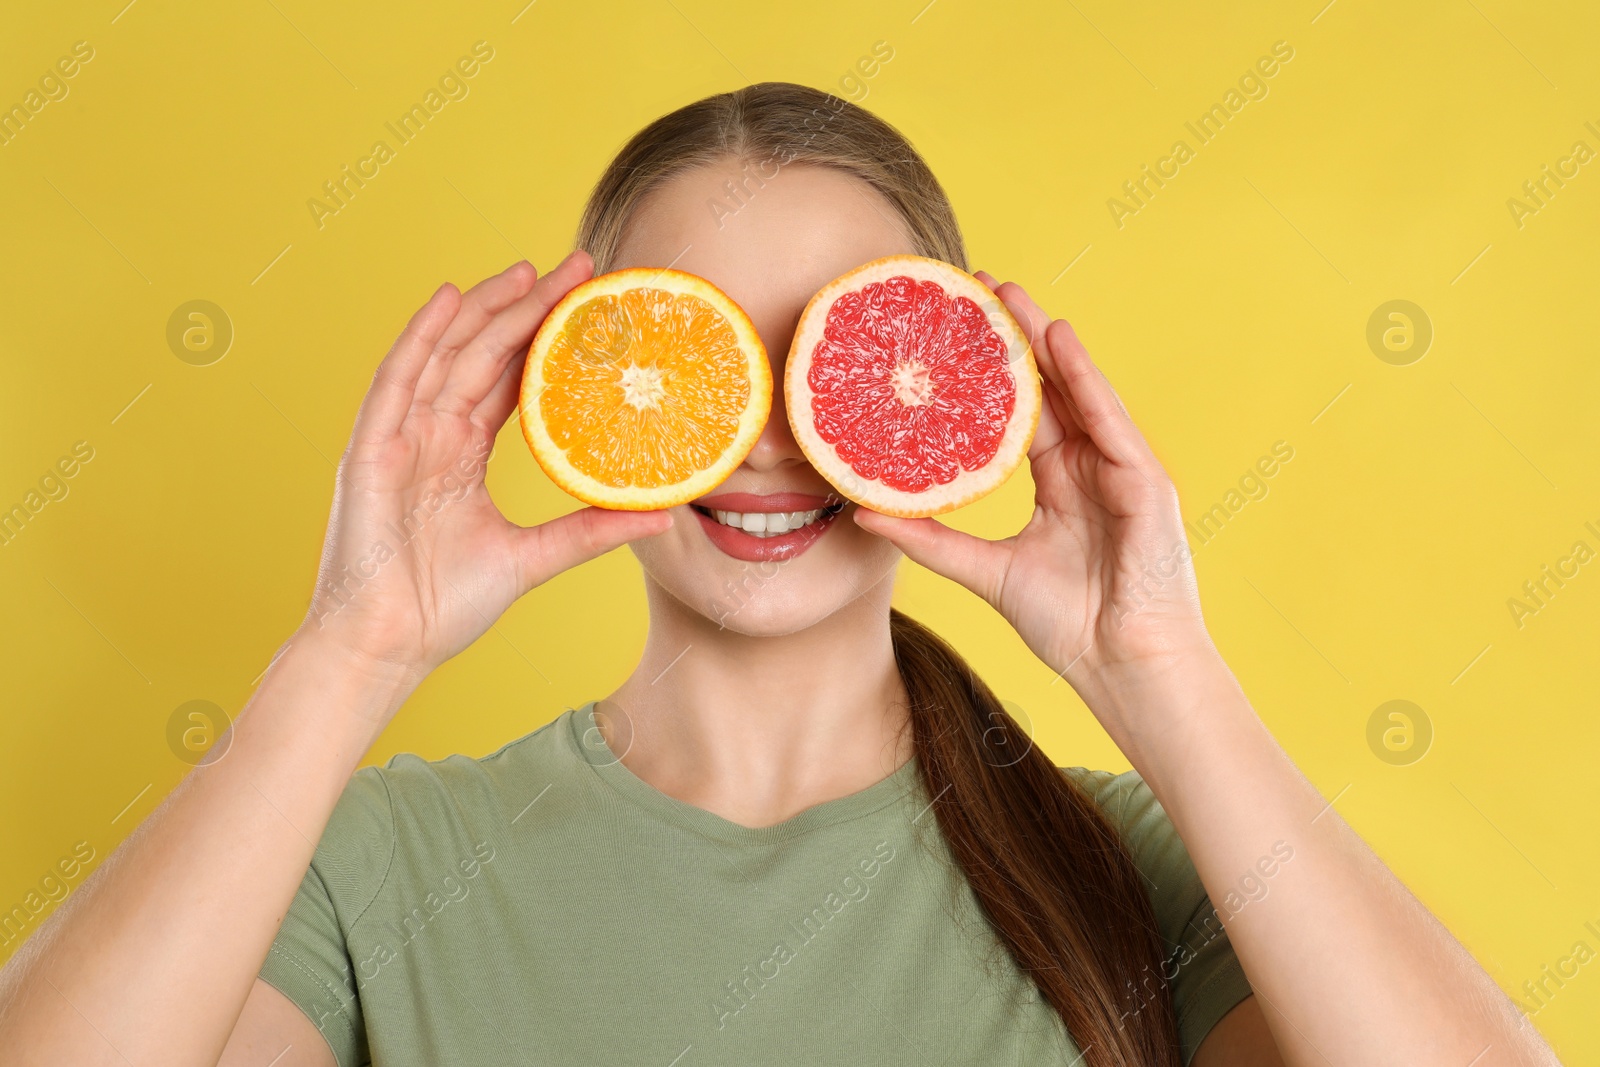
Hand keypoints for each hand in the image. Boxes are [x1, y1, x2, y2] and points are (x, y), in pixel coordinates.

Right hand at [298, 251, 671, 682]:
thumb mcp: (534, 558)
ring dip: (485, 308)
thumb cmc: (444, 607)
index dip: (545, 340)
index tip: (591, 307)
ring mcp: (399, 437)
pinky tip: (450, 298)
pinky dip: (421, 336)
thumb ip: (591, 532)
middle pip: (484, 355)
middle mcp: (430, 435)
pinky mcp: (371, 448)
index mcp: (460, 454)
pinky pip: (397, 379)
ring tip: (530, 270)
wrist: (387, 646)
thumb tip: (664, 517)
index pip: (509, 380)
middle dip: (528, 308)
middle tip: (579, 269)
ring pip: (446, 354)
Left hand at [852, 274, 1215, 698]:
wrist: (1122, 667)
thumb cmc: (1069, 625)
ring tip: (1010, 294)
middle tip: (977, 288)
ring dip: (1046, 340)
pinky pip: (1111, 419)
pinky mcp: (1146, 481)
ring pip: (1080, 392)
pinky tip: (1060, 340)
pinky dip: (1087, 379)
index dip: (991, 375)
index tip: (954, 332)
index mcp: (1060, 485)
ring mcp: (1121, 471)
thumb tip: (863, 514)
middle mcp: (1090, 468)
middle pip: (1050, 389)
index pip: (1022, 414)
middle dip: (1016, 338)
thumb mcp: (986, 571)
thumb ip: (930, 539)